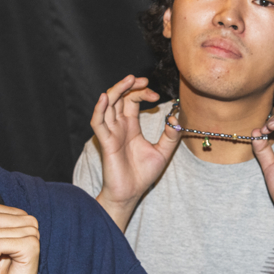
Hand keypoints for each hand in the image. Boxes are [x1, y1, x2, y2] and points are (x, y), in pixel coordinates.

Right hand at [91, 75, 182, 229]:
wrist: (131, 193)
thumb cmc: (142, 174)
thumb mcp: (163, 152)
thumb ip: (171, 135)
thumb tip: (175, 118)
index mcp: (130, 126)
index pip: (132, 100)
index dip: (142, 92)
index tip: (155, 95)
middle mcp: (119, 126)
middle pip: (119, 97)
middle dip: (129, 85)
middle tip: (142, 80)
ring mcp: (111, 132)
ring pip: (107, 105)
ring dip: (116, 90)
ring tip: (128, 80)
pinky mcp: (105, 142)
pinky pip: (98, 122)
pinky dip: (99, 109)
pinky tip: (104, 98)